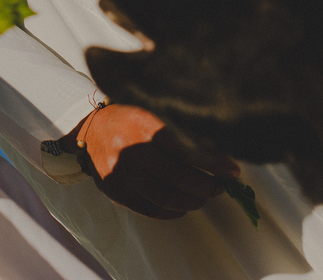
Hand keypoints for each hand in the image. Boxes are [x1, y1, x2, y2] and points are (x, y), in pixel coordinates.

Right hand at [71, 104, 239, 218]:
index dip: (215, 164)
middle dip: (207, 186)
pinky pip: (150, 209)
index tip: (233, 171)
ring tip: (205, 196)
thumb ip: (181, 128)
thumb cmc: (130, 115)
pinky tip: (184, 204)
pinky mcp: (114, 190)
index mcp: (144, 125)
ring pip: (166, 197)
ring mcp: (120, 173)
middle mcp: (130, 150)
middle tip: (222, 186)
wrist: (89, 126)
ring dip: (193, 201)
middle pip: (179, 178)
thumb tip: (220, 151)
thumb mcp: (153, 110)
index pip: (188, 150)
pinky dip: (173, 211)